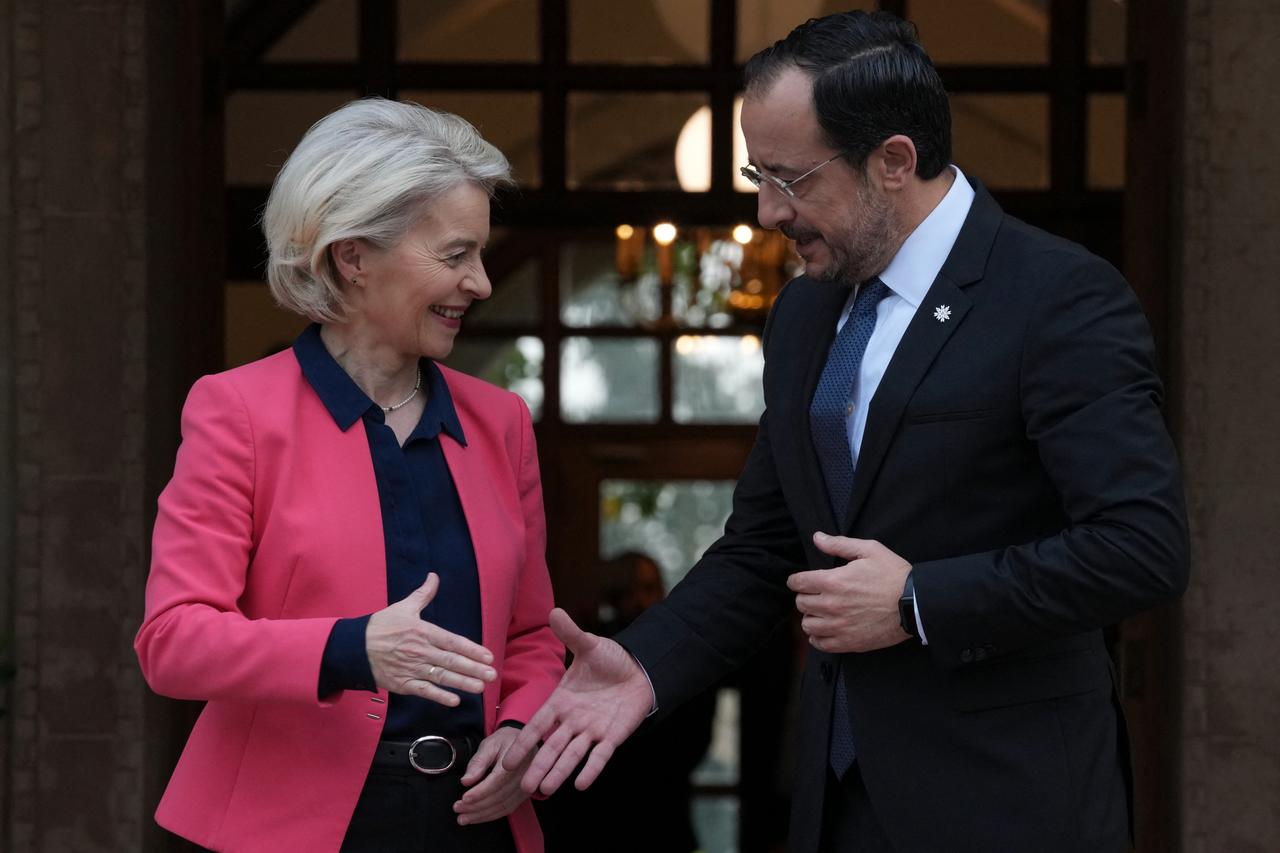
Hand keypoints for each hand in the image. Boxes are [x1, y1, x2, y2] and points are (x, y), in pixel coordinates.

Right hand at [366, 573, 495, 704]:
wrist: (354, 647)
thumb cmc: (381, 626)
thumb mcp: (403, 607)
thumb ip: (423, 594)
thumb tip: (434, 576)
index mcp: (423, 632)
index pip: (452, 642)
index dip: (471, 649)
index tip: (488, 656)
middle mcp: (420, 651)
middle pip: (451, 661)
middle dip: (474, 668)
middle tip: (492, 674)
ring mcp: (412, 669)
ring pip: (441, 677)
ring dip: (463, 683)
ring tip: (481, 687)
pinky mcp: (402, 684)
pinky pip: (424, 691)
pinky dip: (439, 696)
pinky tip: (455, 700)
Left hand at [453, 727, 529, 824]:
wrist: (524, 743)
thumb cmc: (505, 741)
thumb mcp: (490, 744)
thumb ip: (478, 762)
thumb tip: (466, 781)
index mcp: (516, 760)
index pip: (497, 781)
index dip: (480, 792)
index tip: (464, 798)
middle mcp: (525, 776)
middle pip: (499, 797)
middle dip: (476, 806)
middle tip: (458, 808)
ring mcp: (526, 787)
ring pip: (503, 807)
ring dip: (481, 815)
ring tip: (463, 817)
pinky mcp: (524, 795)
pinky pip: (508, 809)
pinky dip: (491, 816)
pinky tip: (477, 817)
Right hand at [501, 608, 651, 795]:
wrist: (639, 668)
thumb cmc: (610, 659)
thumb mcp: (589, 645)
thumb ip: (571, 634)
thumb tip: (554, 611)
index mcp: (561, 701)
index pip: (538, 724)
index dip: (524, 742)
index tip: (507, 760)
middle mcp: (573, 720)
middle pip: (552, 747)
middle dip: (538, 765)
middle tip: (522, 786)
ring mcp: (592, 730)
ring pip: (571, 756)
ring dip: (558, 772)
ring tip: (544, 791)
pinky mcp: (612, 736)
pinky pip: (599, 756)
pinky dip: (591, 770)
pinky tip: (580, 784)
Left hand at [787, 532, 911, 652]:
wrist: (916, 603)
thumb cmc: (894, 575)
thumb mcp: (869, 550)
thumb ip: (839, 544)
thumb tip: (817, 538)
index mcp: (833, 582)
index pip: (798, 583)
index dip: (796, 580)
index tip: (799, 581)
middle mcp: (831, 606)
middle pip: (801, 604)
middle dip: (805, 597)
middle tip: (815, 595)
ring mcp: (839, 627)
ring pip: (807, 625)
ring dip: (810, 617)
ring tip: (820, 613)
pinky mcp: (849, 643)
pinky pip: (821, 644)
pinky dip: (818, 637)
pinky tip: (825, 630)